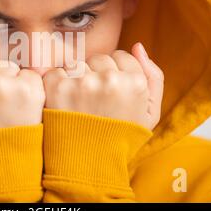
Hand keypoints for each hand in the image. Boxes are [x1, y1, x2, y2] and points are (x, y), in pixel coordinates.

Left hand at [43, 42, 163, 129]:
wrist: (87, 165)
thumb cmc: (121, 138)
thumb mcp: (149, 113)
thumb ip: (153, 77)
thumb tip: (137, 45)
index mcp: (135, 83)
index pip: (121, 56)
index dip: (116, 73)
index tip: (111, 93)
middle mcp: (110, 79)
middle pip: (99, 58)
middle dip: (96, 74)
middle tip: (94, 101)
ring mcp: (82, 82)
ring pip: (78, 64)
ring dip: (76, 78)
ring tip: (78, 104)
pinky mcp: (57, 87)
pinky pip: (57, 72)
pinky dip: (57, 85)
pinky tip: (64, 104)